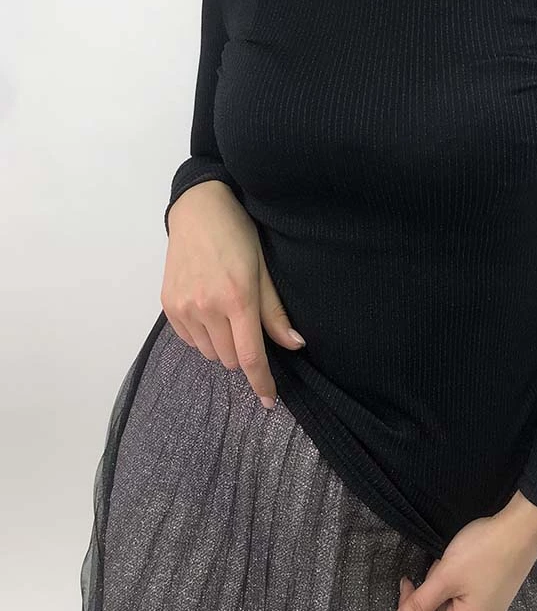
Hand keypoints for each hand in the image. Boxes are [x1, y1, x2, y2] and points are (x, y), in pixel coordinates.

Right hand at [161, 181, 304, 405]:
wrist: (198, 209)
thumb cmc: (238, 234)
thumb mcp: (263, 268)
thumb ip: (275, 311)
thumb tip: (295, 344)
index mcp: (237, 298)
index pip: (250, 356)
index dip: (261, 382)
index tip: (268, 401)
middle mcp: (207, 307)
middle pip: (229, 358)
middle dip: (242, 352)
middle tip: (247, 323)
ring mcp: (184, 307)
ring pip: (209, 352)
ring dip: (222, 344)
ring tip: (226, 313)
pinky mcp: (168, 305)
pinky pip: (190, 340)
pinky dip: (203, 335)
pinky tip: (208, 310)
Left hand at [386, 507, 536, 610]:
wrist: (519, 530)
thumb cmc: (486, 553)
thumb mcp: (445, 577)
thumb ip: (418, 605)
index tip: (405, 587)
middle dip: (425, 599)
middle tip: (424, 574)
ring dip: (437, 589)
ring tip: (445, 565)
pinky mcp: (483, 601)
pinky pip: (456, 601)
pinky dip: (448, 585)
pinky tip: (452, 567)